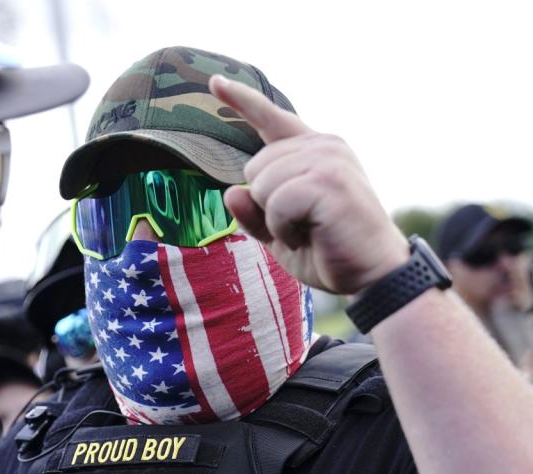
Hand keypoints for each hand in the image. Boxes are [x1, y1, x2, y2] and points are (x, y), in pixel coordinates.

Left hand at [208, 75, 408, 293]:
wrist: (374, 275)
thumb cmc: (328, 251)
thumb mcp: (278, 232)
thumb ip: (252, 211)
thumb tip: (231, 192)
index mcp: (314, 150)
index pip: (271, 119)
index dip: (241, 100)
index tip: (215, 82)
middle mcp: (323, 145)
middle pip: (253, 168)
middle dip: (264, 204)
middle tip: (301, 225)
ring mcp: (328, 159)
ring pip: (261, 185)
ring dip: (275, 219)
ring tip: (309, 230)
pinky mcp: (329, 179)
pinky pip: (275, 203)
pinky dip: (283, 228)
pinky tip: (311, 235)